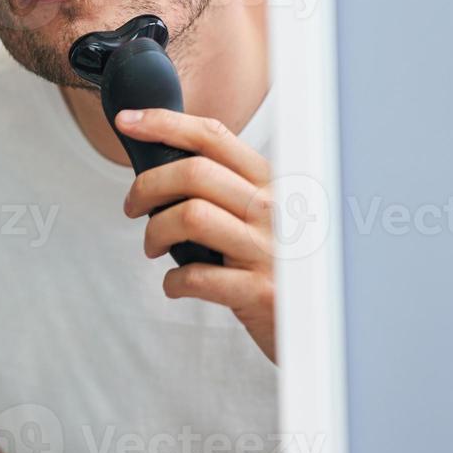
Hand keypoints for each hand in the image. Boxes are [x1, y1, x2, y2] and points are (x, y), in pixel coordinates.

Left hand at [117, 108, 276, 361]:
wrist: (324, 329)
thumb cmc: (279, 267)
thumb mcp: (265, 219)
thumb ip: (228, 191)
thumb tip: (161, 168)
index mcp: (272, 183)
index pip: (214, 136)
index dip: (165, 124)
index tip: (128, 122)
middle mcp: (275, 209)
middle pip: (194, 173)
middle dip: (147, 186)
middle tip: (132, 207)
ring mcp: (270, 250)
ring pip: (189, 216)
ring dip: (155, 232)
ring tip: (153, 247)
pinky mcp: (262, 292)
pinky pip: (196, 276)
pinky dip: (172, 280)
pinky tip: (176, 285)